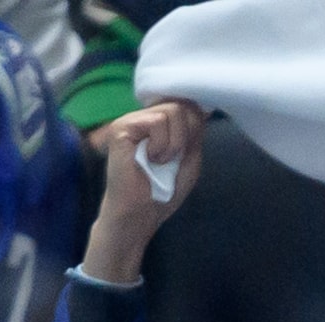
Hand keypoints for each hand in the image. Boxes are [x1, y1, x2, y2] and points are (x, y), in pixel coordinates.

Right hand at [82, 102, 206, 285]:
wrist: (140, 214)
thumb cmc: (162, 191)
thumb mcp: (189, 159)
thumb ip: (195, 133)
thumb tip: (202, 107)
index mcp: (159, 123)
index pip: (187, 105)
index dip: (195, 128)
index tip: (185, 152)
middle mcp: (144, 117)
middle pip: (182, 105)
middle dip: (186, 137)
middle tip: (171, 159)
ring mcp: (131, 120)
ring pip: (172, 111)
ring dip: (174, 144)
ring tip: (159, 161)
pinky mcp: (121, 127)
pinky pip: (156, 121)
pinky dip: (161, 145)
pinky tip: (150, 158)